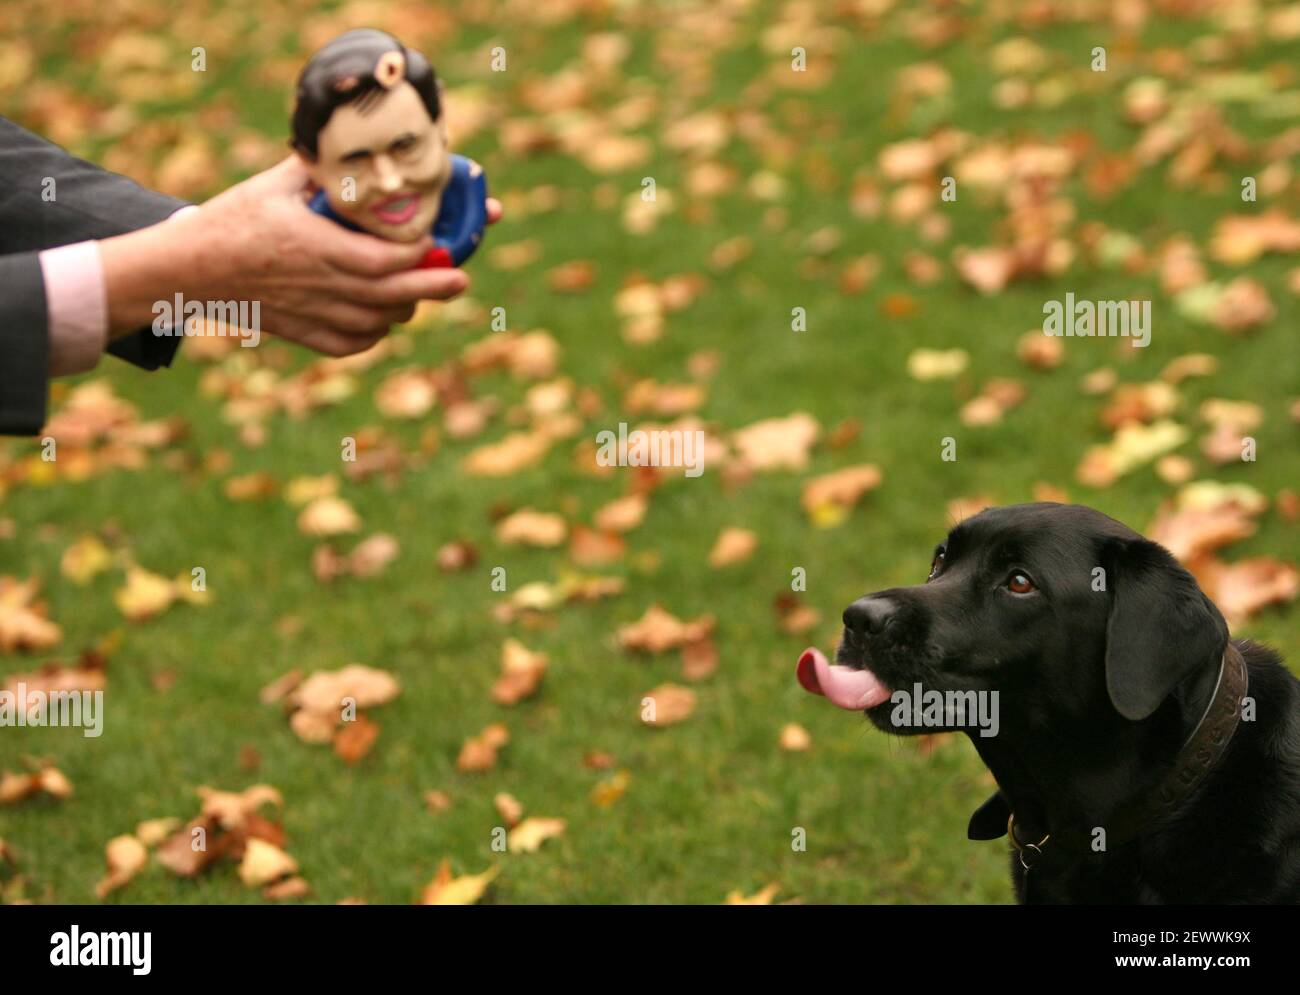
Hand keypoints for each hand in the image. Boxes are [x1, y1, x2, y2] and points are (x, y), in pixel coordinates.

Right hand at [101, 157, 502, 356]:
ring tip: (422, 291)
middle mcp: (319, 286)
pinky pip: (351, 343)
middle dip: (432, 289)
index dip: (416, 255)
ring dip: (404, 308)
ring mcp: (312, 314)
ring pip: (377, 322)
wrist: (187, 271)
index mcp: (314, 247)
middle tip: (461, 281)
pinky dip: (374, 333)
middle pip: (391, 295)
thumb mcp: (271, 185)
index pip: (382, 260)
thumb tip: (349, 144)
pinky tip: (382, 317)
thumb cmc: (229, 221)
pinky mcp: (302, 333)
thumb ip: (316, 168)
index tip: (437, 243)